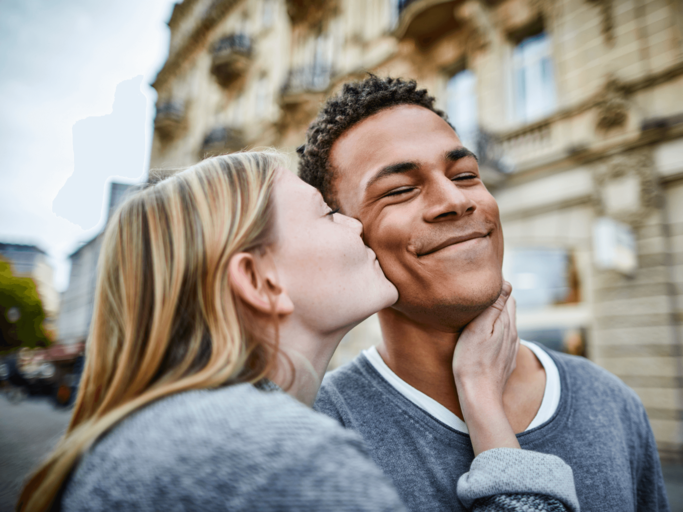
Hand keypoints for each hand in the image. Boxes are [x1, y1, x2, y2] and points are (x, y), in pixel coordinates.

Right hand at [452, 281, 520, 454]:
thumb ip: (494, 307)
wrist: (479, 397)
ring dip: (496, 317)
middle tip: (479, 294)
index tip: (480, 283)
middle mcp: (513, 335)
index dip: (496, 286)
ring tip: (480, 312)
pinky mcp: (505, 361)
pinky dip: (496, 332)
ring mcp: (510, 349)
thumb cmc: (472, 362)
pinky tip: (485, 336)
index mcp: (507, 324)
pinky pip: (503, 340)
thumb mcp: (479, 329)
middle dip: (498, 299)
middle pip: (509, 309)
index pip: (507, 295)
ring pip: (506, 325)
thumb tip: (507, 282)